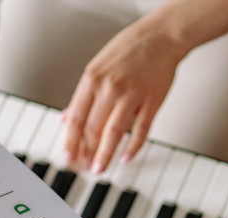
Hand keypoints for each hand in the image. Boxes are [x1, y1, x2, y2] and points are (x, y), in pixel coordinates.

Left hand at [62, 16, 184, 172]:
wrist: (160, 38)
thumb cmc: (129, 50)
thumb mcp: (97, 68)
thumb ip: (83, 96)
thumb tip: (68, 117)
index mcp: (92, 80)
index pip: (77, 118)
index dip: (71, 141)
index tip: (68, 156)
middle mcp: (110, 89)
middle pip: (93, 128)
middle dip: (87, 152)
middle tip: (84, 167)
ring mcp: (132, 96)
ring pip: (114, 133)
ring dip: (105, 154)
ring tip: (100, 168)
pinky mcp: (151, 103)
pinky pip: (140, 131)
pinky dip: (133, 147)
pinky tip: (126, 157)